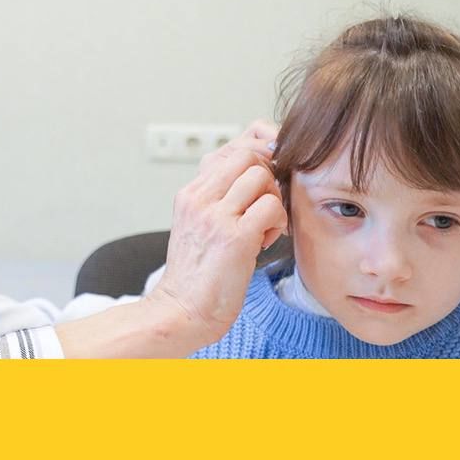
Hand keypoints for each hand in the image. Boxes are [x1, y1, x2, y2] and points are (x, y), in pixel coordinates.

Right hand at [145, 124, 287, 347]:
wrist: (182, 310)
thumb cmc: (197, 275)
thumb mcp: (198, 225)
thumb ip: (218, 199)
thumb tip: (256, 175)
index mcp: (190, 193)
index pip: (230, 149)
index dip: (258, 159)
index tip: (267, 183)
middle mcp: (199, 198)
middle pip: (248, 155)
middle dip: (269, 176)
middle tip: (267, 205)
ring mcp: (215, 216)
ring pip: (262, 176)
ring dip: (274, 200)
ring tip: (264, 226)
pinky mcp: (235, 237)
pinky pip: (271, 206)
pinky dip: (277, 222)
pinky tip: (266, 240)